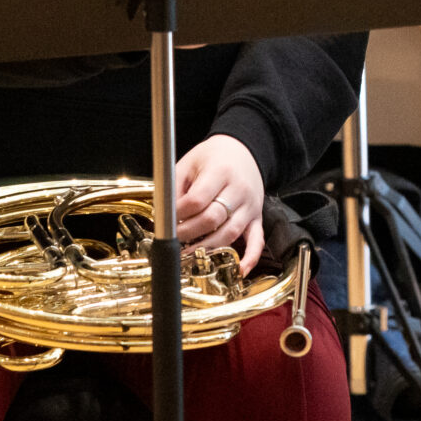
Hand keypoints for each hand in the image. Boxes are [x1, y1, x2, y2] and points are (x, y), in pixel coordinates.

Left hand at [174, 133, 265, 273]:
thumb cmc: (212, 157)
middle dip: (188, 232)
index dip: (179, 214)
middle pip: (213, 219)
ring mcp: (250, 206)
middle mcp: (239, 189)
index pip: (198, 200)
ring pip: (230, 233)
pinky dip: (250, 257)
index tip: (167, 219)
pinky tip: (241, 270)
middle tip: (174, 237)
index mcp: (221, 172)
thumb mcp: (189, 163)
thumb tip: (164, 217)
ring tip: (190, 253)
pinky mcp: (257, 217)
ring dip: (208, 247)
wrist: (243, 150)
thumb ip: (175, 188)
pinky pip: (257, 240)